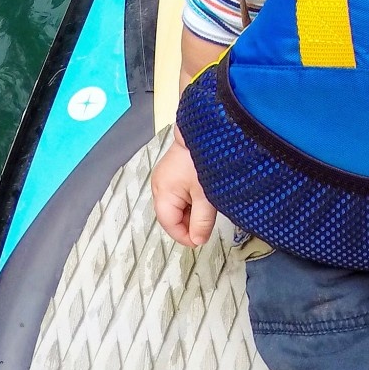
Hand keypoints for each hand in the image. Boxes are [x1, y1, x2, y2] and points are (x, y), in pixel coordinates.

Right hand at [150, 131, 217, 246]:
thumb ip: (202, 221)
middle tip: (208, 221)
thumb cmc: (202, 159)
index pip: (170, 225)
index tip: (201, 240)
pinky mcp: (173, 169)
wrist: (206, 129)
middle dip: (189, 222)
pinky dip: (191, 197)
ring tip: (208, 204)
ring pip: (177, 204)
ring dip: (192, 209)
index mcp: (163, 193)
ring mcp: (165, 176)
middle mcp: (160, 185)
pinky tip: (204, 193)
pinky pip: (180, 191)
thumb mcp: (206, 195)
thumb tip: (198, 241)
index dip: (185, 236)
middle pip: (172, 215)